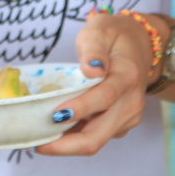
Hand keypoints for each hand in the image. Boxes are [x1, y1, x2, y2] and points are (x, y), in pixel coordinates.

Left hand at [36, 10, 159, 155]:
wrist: (139, 46)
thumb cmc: (114, 36)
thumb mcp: (100, 30)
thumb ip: (93, 49)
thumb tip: (92, 70)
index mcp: (127, 76)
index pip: (104, 98)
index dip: (80, 109)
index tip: (54, 115)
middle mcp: (131, 102)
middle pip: (98, 135)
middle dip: (65, 145)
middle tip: (35, 142)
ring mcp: (129, 117)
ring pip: (95, 141)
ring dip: (66, 145)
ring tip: (38, 138)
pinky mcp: (122, 125)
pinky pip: (96, 138)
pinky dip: (74, 139)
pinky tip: (55, 131)